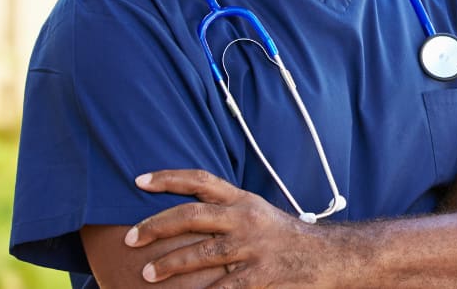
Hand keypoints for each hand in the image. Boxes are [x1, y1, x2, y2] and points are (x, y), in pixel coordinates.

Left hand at [125, 170, 323, 286]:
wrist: (327, 256)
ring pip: (200, 252)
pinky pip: (222, 287)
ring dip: (169, 263)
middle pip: (192, 215)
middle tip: (129, 238)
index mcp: (243, 200)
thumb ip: (226, 209)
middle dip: (155, 226)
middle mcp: (245, 218)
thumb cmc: (285, 236)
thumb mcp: (257, 212)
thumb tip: (186, 212)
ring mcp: (252, 247)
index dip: (169, 178)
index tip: (139, 181)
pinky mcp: (259, 274)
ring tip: (147, 273)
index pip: (201, 180)